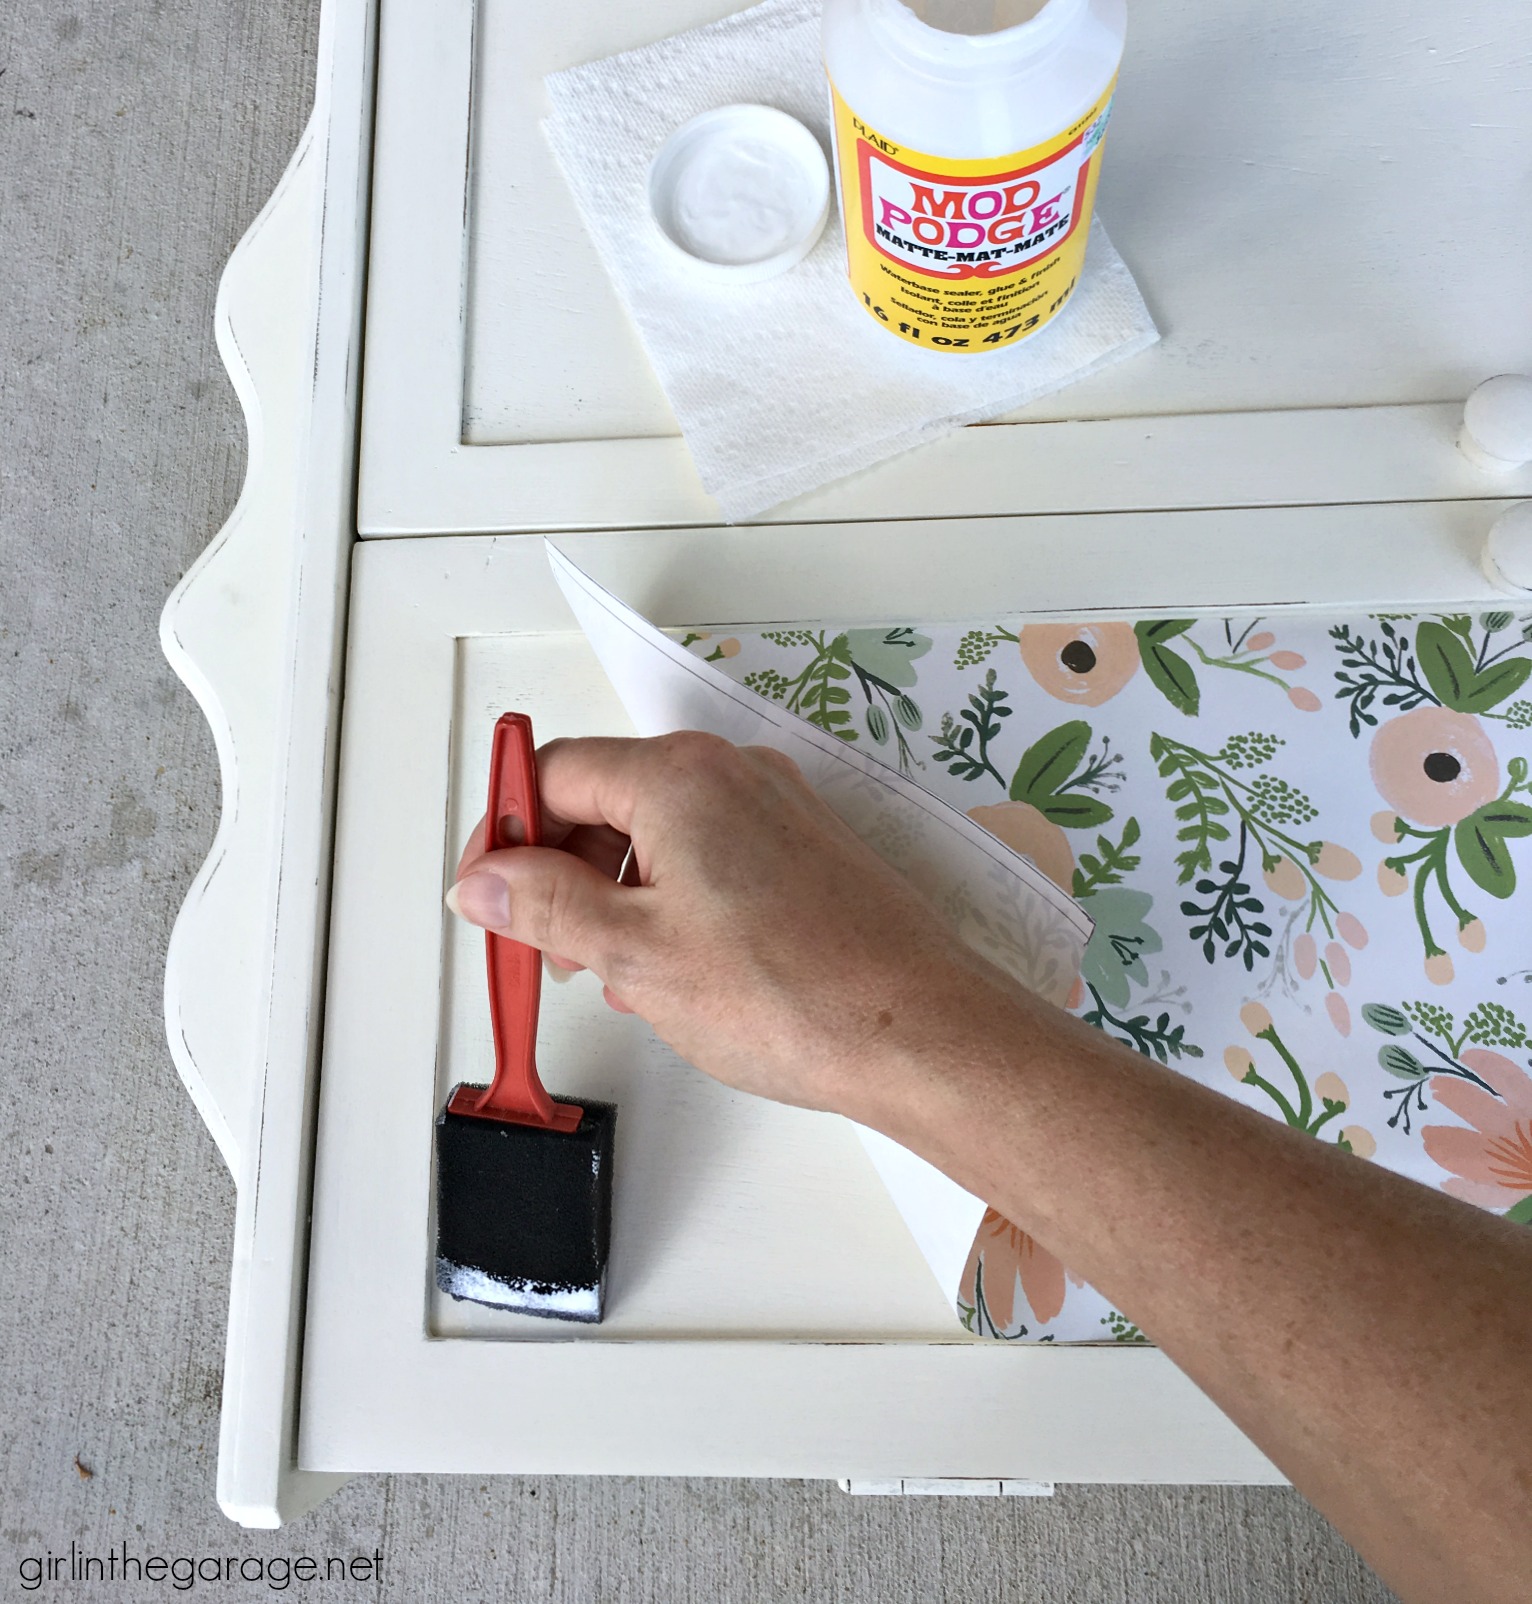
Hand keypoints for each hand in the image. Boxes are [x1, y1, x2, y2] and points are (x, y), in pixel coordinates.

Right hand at [447, 731, 1012, 1120]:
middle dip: (559, 871)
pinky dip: (671, 901)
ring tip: (615, 974)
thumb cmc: (793, 994)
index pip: (554, 773)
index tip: (484, 894)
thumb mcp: (635, 955)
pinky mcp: (805, 850)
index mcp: (680, 777)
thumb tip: (485, 882)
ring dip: (614, 894)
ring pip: (657, 832)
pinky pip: (709, 856)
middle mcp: (732, 774)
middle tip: (543, 948)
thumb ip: (545, 906)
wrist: (921, 1034)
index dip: (505, 834)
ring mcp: (776, 809)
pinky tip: (676, 971)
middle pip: (605, 797)